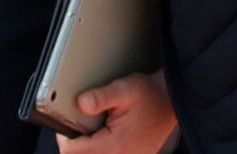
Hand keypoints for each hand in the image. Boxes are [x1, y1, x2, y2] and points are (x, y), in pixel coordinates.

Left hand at [56, 71, 176, 153]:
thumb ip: (100, 97)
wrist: (172, 101)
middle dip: (76, 143)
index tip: (67, 121)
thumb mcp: (124, 89)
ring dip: (88, 147)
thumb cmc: (150, 95)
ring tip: (93, 128)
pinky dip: (100, 148)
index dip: (64, 136)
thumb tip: (81, 103)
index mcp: (114, 146)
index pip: (72, 152)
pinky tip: (105, 133)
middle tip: (80, 123)